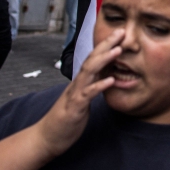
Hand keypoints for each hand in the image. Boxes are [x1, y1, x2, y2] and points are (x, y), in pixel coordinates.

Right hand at [32, 29, 121, 158]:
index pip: (94, 58)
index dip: (106, 45)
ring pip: (89, 72)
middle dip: (106, 44)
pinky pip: (87, 94)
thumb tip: (105, 76)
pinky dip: (99, 86)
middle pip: (92, 58)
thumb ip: (92, 86)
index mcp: (81, 82)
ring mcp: (75, 94)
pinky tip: (111, 80)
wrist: (47, 137)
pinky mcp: (75, 107)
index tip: (120, 34)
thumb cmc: (66, 119)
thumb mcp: (83, 99)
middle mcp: (78, 84)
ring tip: (118, 50)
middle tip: (121, 32)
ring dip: (104, 59)